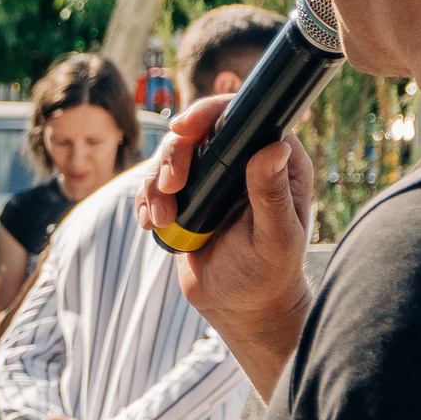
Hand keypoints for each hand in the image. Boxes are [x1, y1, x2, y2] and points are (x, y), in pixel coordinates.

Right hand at [139, 95, 313, 337]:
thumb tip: (273, 148)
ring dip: (154, 185)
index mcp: (275, 163)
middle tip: (170, 188)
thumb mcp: (275, 237)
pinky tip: (151, 225)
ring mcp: (210, 180)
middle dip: (173, 155)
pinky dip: (144, 202)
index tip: (183, 128)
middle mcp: (242, 163)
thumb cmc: (269, 275)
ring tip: (162, 221)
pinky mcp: (185, 200)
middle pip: (196, 132)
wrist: (241, 307)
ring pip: (168, 158)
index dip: (208, 112)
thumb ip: (271, 194)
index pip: (242, 118)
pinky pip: (153, 186)